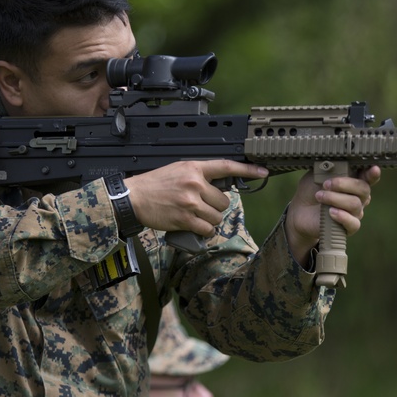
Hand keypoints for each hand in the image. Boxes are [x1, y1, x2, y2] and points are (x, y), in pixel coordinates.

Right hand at [124, 160, 267, 234]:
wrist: (134, 197)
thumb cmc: (155, 184)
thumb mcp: (179, 169)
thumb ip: (200, 175)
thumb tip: (221, 184)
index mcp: (194, 168)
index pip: (226, 166)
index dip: (247, 169)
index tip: (262, 171)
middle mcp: (195, 184)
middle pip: (224, 200)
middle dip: (216, 206)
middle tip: (202, 205)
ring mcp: (190, 202)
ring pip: (217, 216)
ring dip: (210, 219)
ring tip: (195, 215)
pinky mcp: (185, 219)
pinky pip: (207, 229)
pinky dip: (204, 230)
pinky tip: (194, 225)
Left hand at [285, 166, 380, 265]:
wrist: (300, 211)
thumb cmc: (311, 190)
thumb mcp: (317, 174)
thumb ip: (329, 168)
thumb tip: (336, 164)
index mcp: (353, 181)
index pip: (369, 177)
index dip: (373, 174)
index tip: (373, 169)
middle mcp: (358, 197)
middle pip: (363, 189)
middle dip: (344, 184)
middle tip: (326, 184)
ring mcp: (355, 212)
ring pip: (355, 204)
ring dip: (335, 198)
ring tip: (319, 196)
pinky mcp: (349, 227)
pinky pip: (354, 223)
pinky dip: (342, 216)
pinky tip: (330, 212)